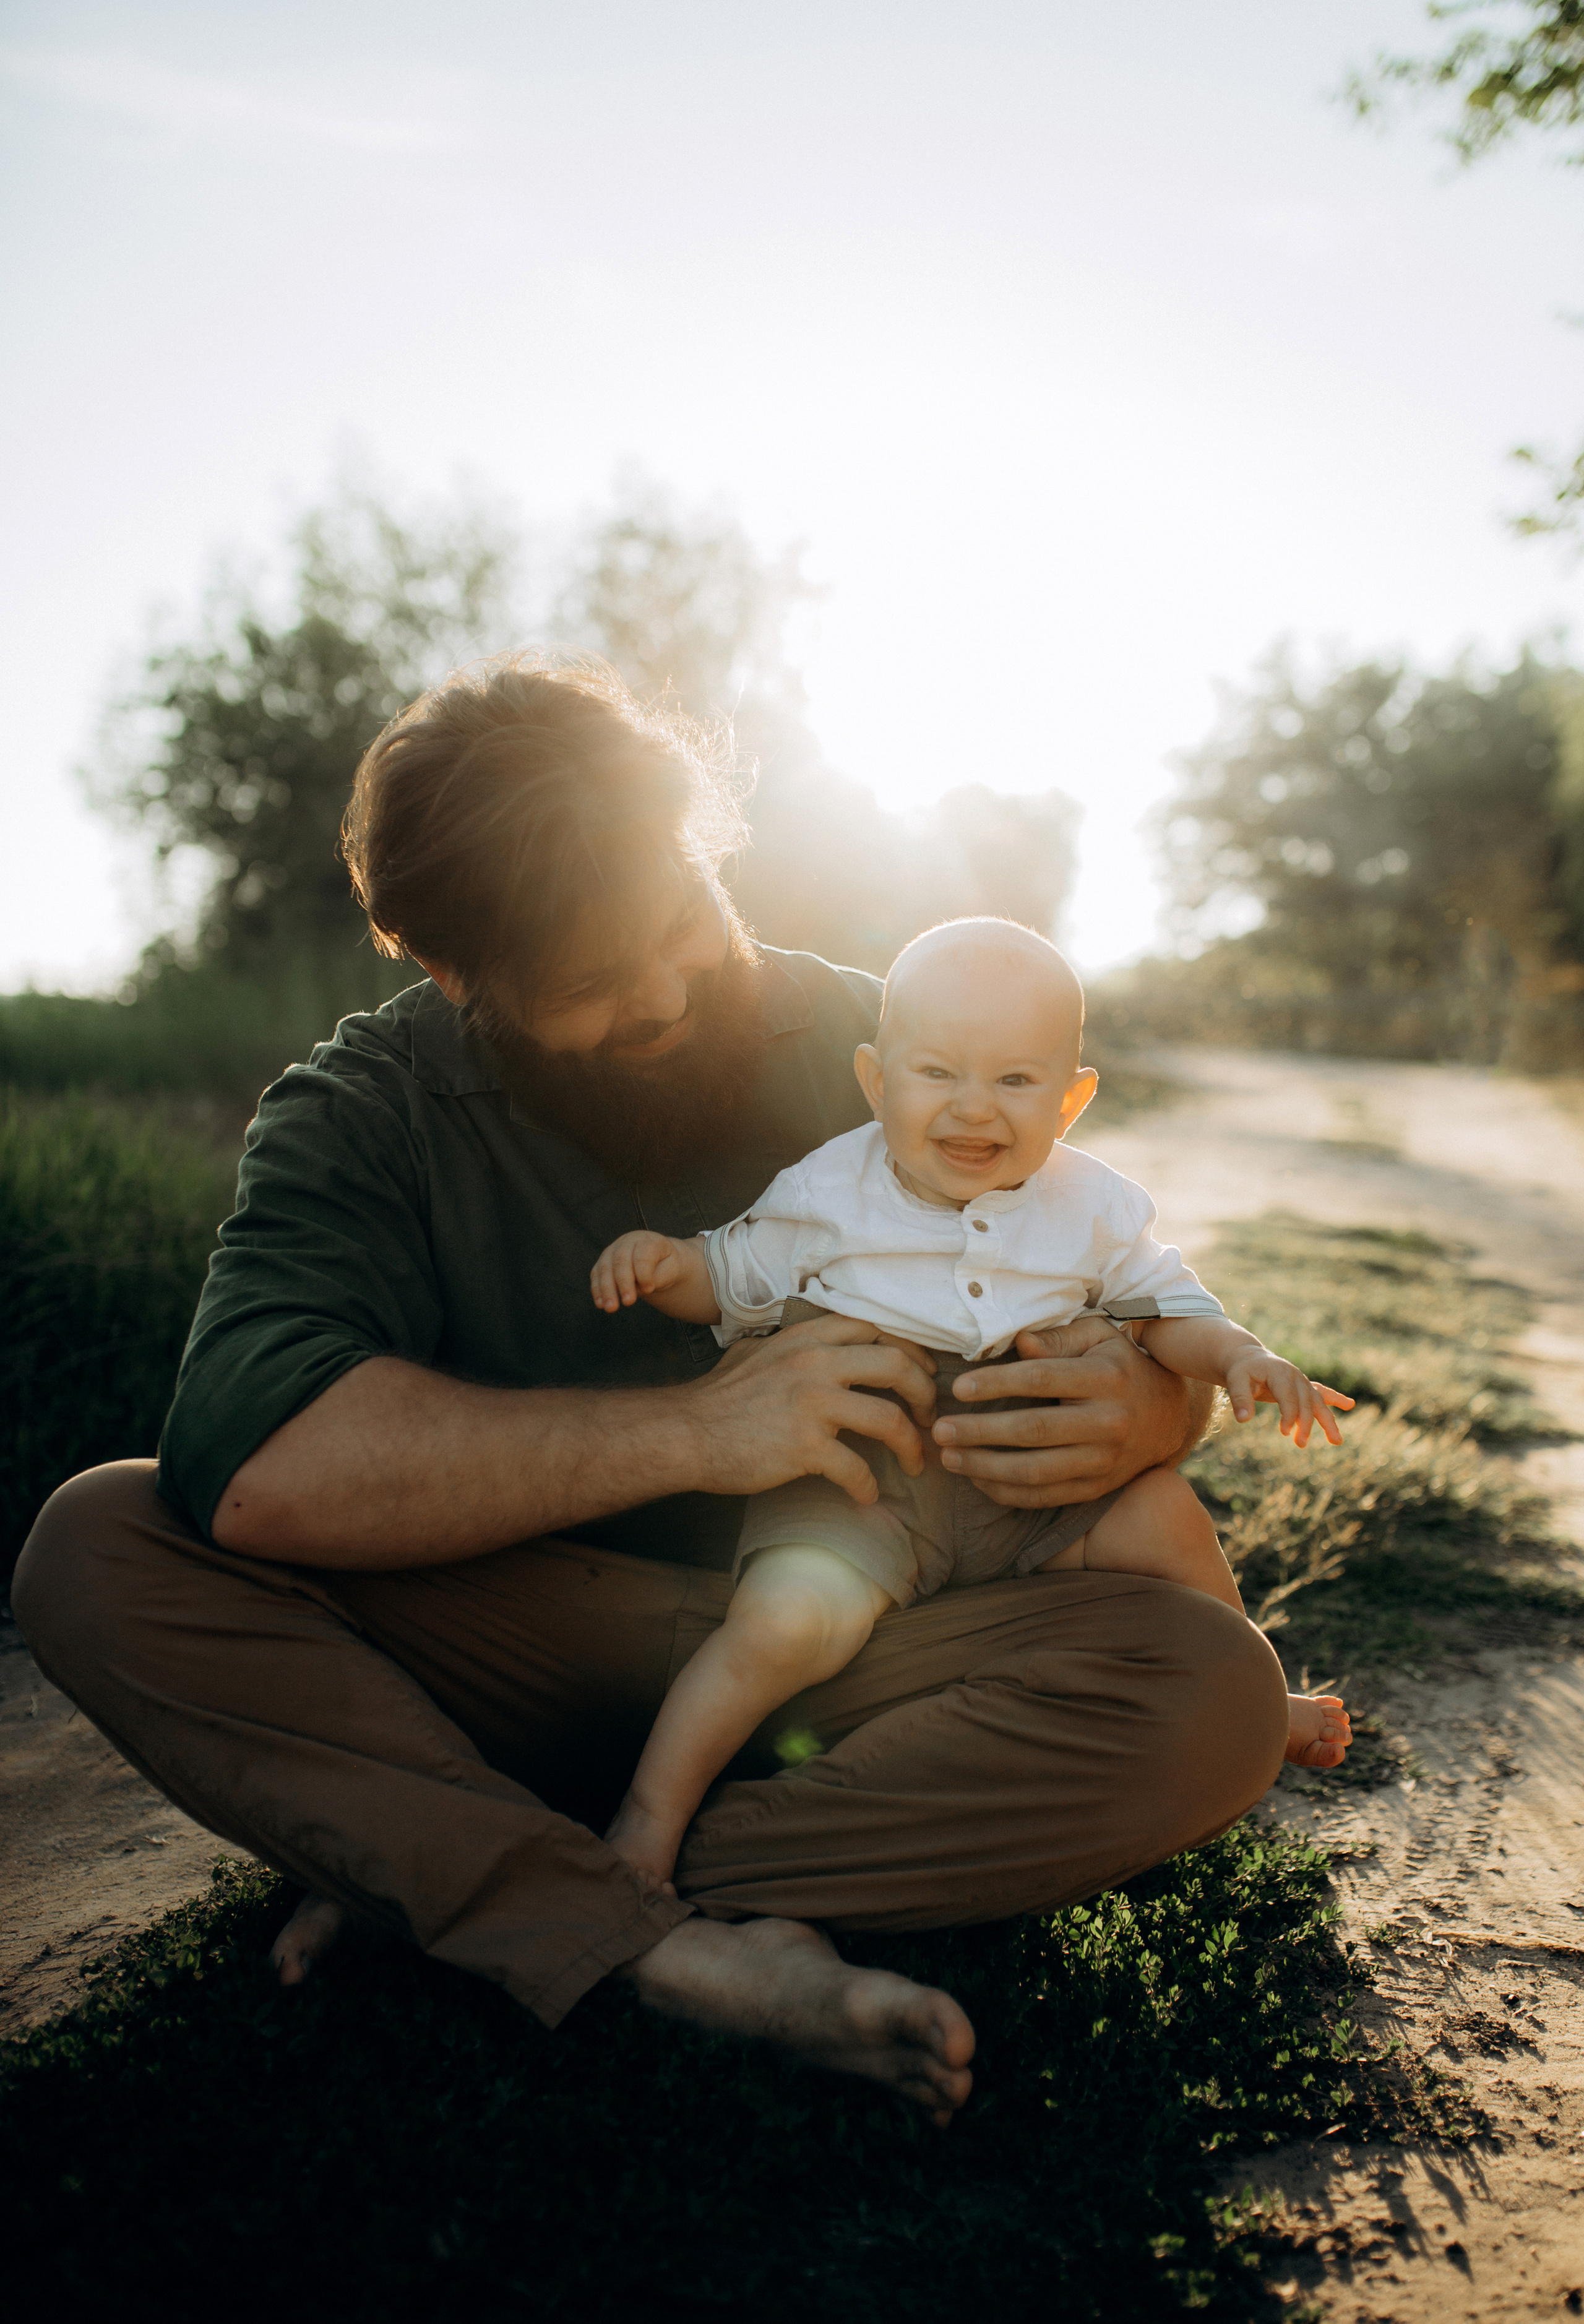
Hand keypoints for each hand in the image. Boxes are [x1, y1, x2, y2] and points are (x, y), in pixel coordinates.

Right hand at [591, 1231, 688, 1311]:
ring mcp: (612, 1250)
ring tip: (611, 1308)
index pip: (642, 1255)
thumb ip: (660, 1276)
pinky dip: (597, 1290)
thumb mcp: (672, 1268)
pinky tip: (600, 1304)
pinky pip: (596, 1275)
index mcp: (648, 1241)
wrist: (656, 1260)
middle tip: (628, 1302)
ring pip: (605, 1268)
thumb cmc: (665, 1264)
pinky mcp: (603, 1262)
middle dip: (623, 1283)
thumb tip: (641, 1287)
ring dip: (607, 1289)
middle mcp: (627, 1242)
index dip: (644, 1273)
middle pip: (621, 1261)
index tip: (649, 1289)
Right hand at [686, 1313, 937, 1503]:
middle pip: (898, 1365)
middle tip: (928, 1417)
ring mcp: (812, 1403)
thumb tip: (821, 1343)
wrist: (685, 1433)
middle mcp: (815, 1362)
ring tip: (915, 1463)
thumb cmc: (719, 1397)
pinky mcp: (805, 1446)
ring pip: (889, 1419)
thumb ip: (795, 1343)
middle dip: (925, 1393)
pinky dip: (868, 1487)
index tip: (923, 1373)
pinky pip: (857, 1469)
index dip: (912, 1350)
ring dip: (911, 1446)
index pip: (878, 1328)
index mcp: (808, 1336)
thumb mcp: (758, 1351)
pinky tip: (866, 1497)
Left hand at [931, 1314, 1194, 1509]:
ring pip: (1036, 1471)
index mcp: (1106, 1378)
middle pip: (1033, 1431)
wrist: (1170, 1416)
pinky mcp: (1098, 1488)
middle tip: (939, 1430)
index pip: (1041, 1379)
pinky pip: (1047, 1496)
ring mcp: (1104, 1461)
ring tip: (949, 1459)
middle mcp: (1108, 1422)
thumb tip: (1019, 1342)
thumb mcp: (1098, 1337)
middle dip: (980, 1432)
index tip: (958, 1387)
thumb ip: (1058, 1337)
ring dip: (986, 1468)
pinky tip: (978, 1481)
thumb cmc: (1119, 1365)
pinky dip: (1008, 1493)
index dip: (996, 1384)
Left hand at [1225, 1350, 1352, 1446]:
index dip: (1289, 1415)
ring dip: (1328, 1421)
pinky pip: (1323, 1393)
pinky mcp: (1304, 1387)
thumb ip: (1239, 1398)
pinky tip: (1349, 1404)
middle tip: (1300, 1444)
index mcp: (1279, 1373)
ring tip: (1337, 1441)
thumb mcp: (1235, 1381)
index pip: (1288, 1396)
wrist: (1249, 1359)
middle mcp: (1295, 1376)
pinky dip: (1335, 1399)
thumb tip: (1243, 1420)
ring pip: (1319, 1401)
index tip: (1286, 1433)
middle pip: (1306, 1402)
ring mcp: (1302, 1381)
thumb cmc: (1242, 1371)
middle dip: (1306, 1424)